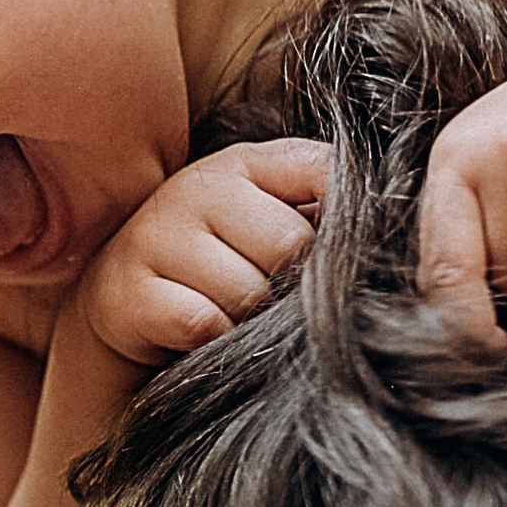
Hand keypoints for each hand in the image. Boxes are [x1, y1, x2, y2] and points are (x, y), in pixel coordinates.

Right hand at [77, 138, 326, 365]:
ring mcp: (156, 236)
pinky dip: (211, 341)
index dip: (346, 219)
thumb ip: (315, 210)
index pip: (324, 171)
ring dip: (247, 321)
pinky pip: (202, 323)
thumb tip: (385, 229)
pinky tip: (199, 336)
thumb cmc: (214, 270)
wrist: (121, 311)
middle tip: (267, 297)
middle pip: (289, 244)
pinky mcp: (127, 291)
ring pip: (247, 292)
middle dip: (288, 285)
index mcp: (244, 164)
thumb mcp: (263, 227)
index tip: (337, 255)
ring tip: (229, 316)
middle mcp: (197, 187)